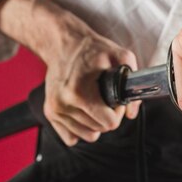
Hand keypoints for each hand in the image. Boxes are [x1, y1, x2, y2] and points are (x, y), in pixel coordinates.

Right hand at [42, 23, 140, 145]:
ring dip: (95, 122)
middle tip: (106, 97)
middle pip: (100, 129)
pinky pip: (71, 137)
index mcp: (79, 92)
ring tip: (94, 101)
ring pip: (87, 135)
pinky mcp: (50, 112)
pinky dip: (81, 127)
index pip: (109, 123)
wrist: (63, 44)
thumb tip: (131, 113)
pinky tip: (83, 110)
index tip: (116, 100)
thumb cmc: (92, 49)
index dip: (118, 112)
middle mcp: (63, 104)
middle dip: (107, 115)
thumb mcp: (120, 57)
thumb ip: (132, 84)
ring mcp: (54, 109)